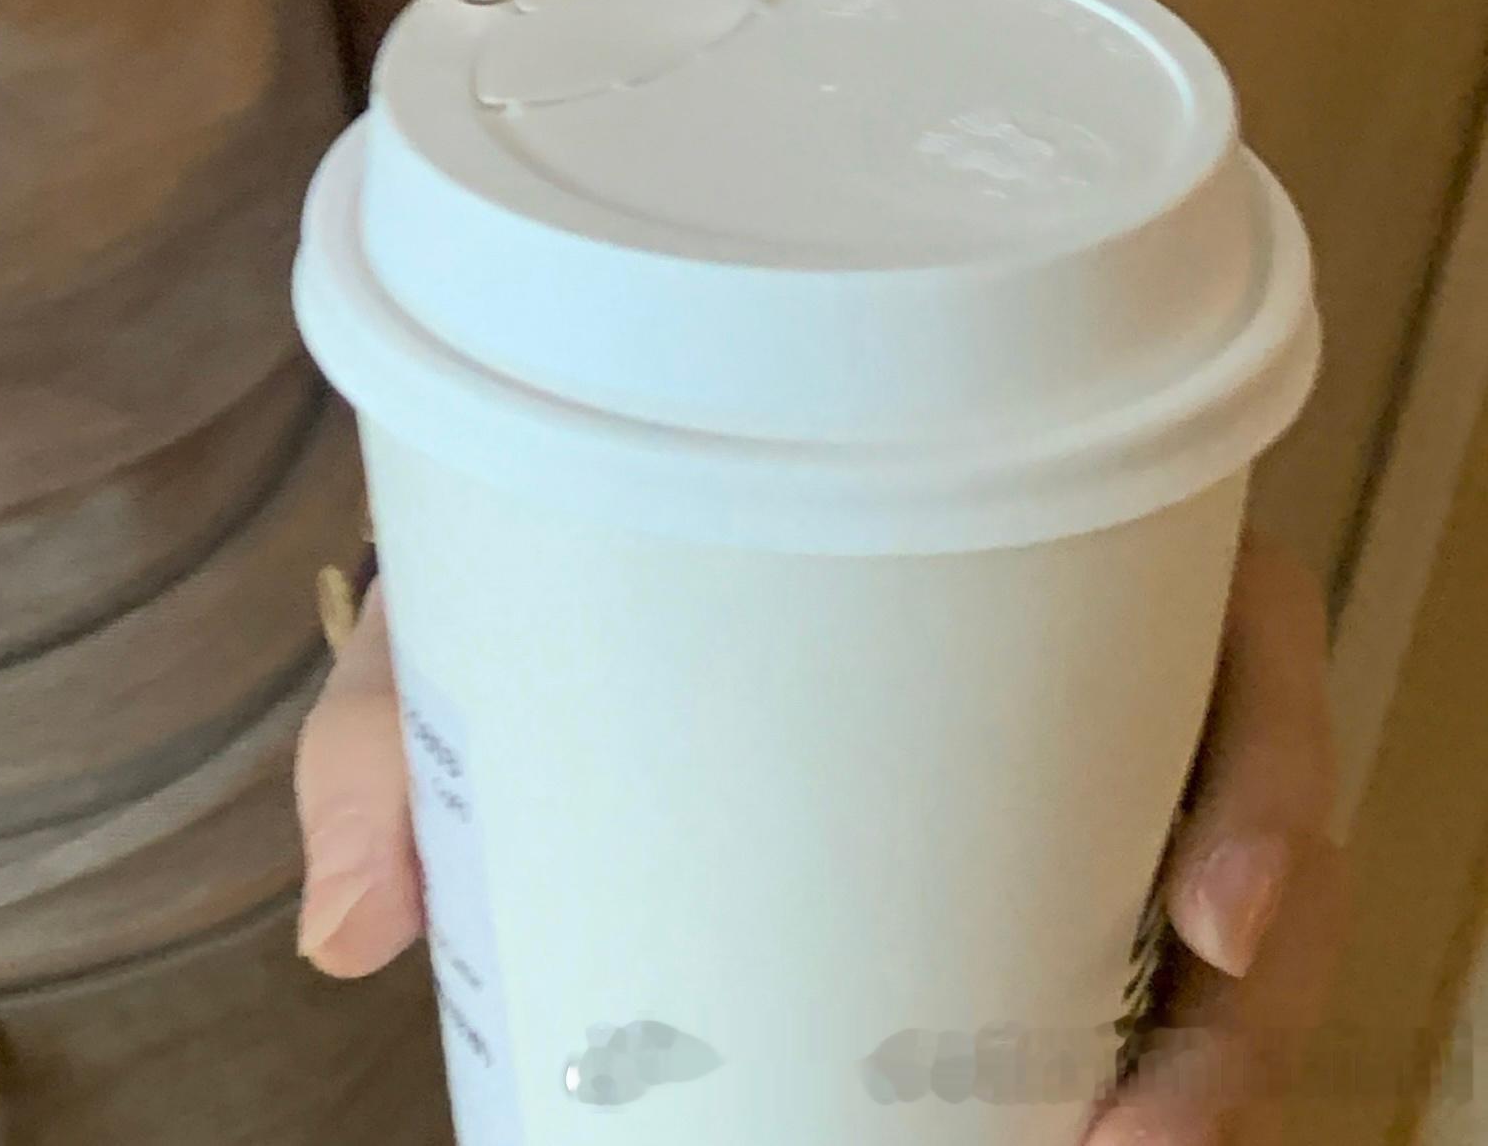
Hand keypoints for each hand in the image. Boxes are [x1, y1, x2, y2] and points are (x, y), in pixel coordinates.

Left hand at [289, 537, 1348, 1144]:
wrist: (552, 529)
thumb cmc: (569, 530)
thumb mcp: (493, 581)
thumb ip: (395, 729)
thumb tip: (345, 923)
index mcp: (1038, 523)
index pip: (1232, 632)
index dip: (1262, 778)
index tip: (1206, 915)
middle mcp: (1106, 652)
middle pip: (1258, 827)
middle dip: (1237, 1012)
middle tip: (1135, 1134)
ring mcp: (1096, 773)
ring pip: (1228, 942)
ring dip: (1195, 1078)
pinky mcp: (1058, 871)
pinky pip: (1142, 977)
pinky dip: (1135, 1071)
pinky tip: (1082, 1139)